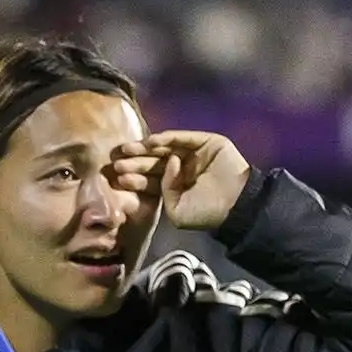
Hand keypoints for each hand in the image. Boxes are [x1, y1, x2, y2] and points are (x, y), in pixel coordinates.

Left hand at [113, 131, 251, 232]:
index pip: (150, 180)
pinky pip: (181, 138)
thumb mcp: (176, 211)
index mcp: (175, 186)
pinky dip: (165, 138)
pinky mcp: (205, 142)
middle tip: (116, 163)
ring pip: (164, 148)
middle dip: (135, 163)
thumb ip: (165, 191)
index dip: (134, 178)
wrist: (235, 204)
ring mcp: (193, 153)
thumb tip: (166, 164)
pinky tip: (150, 142)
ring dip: (145, 149)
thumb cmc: (206, 213)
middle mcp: (182, 168)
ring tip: (127, 150)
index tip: (117, 178)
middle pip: (153, 163)